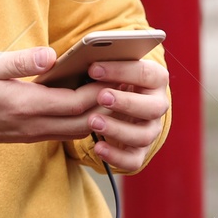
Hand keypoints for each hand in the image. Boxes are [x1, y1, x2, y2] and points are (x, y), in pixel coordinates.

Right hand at [0, 46, 108, 148]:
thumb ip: (19, 62)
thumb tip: (51, 55)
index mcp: (25, 105)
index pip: (76, 103)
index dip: (100, 90)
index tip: (115, 71)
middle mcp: (33, 124)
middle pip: (84, 120)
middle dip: (107, 103)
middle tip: (125, 81)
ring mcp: (32, 133)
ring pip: (77, 129)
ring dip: (97, 113)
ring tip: (112, 89)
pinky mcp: (30, 134)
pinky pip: (65, 131)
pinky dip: (82, 118)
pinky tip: (87, 100)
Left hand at [80, 56, 169, 172]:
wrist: (118, 103)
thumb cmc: (110, 79)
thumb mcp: (110, 66)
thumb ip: (99, 60)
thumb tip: (59, 57)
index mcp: (155, 79)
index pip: (146, 73)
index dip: (121, 70)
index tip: (93, 68)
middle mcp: (157, 105)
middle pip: (153, 107)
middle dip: (126, 102)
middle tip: (101, 96)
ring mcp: (150, 130)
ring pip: (143, 135)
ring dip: (118, 129)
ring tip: (93, 121)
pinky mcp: (140, 151)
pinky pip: (133, 160)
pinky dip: (116, 156)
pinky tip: (98, 147)